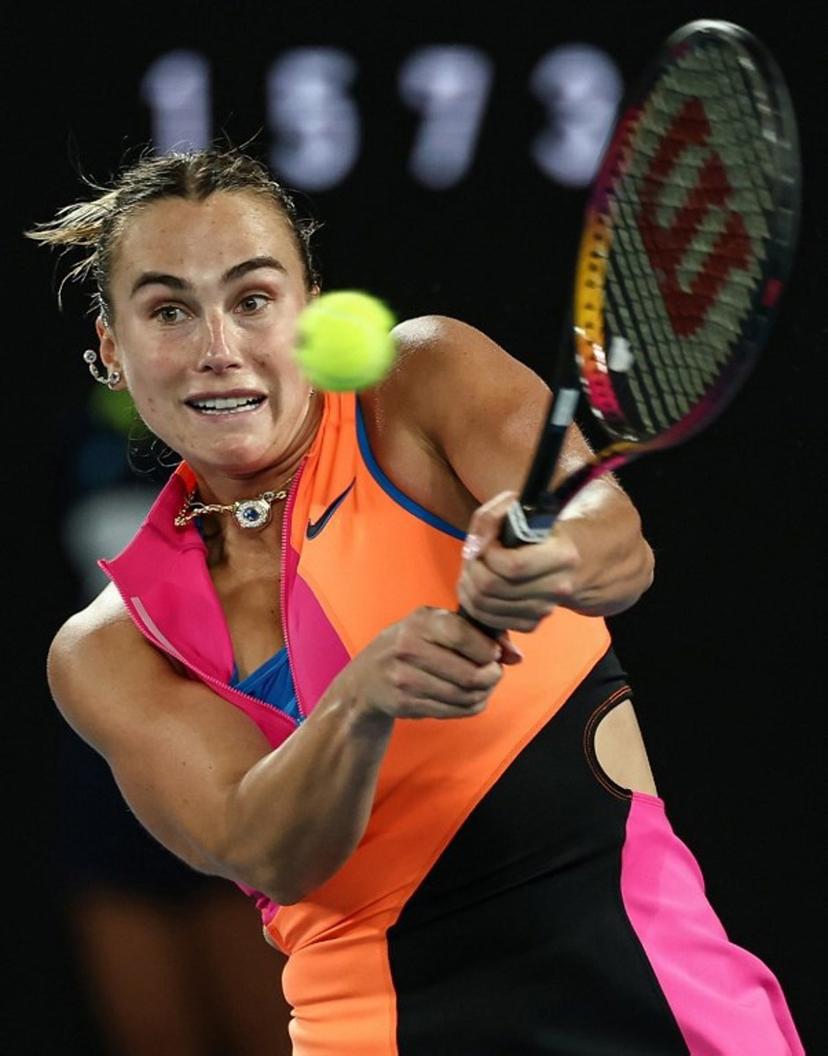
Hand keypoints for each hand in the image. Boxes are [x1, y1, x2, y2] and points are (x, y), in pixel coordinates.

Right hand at [341, 606, 510, 721]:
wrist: (367, 678)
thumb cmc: (413, 644)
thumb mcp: (437, 625)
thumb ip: (480, 632)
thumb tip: (516, 656)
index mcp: (419, 622)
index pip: (463, 635)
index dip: (488, 649)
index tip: (494, 653)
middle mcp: (407, 648)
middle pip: (470, 673)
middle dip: (492, 676)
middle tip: (493, 673)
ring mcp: (404, 679)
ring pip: (464, 696)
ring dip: (483, 694)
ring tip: (483, 686)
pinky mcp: (405, 704)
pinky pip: (452, 710)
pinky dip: (469, 706)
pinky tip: (468, 697)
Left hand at [457, 491, 582, 631]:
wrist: (556, 558)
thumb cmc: (532, 528)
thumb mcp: (513, 507)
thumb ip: (490, 518)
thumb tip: (477, 547)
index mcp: (562, 556)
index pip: (513, 566)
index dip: (488, 554)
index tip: (485, 543)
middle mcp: (558, 587)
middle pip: (493, 587)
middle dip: (472, 569)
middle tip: (471, 557)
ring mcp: (544, 609)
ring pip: (486, 605)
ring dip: (468, 586)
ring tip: (471, 570)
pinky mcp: (531, 624)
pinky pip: (490, 620)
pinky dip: (474, 604)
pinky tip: (476, 587)